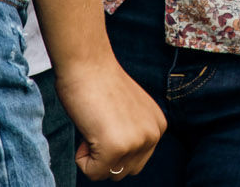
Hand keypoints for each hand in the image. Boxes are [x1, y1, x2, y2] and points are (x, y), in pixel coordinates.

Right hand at [58, 58, 163, 180]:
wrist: (87, 64)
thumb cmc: (99, 84)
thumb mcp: (128, 113)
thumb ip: (132, 133)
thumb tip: (123, 155)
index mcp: (158, 126)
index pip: (134, 160)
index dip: (112, 145)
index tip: (107, 119)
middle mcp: (153, 134)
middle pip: (124, 171)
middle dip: (105, 155)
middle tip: (99, 124)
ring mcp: (137, 141)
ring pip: (109, 174)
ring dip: (94, 157)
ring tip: (95, 125)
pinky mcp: (117, 147)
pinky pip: (93, 172)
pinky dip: (81, 158)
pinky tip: (88, 129)